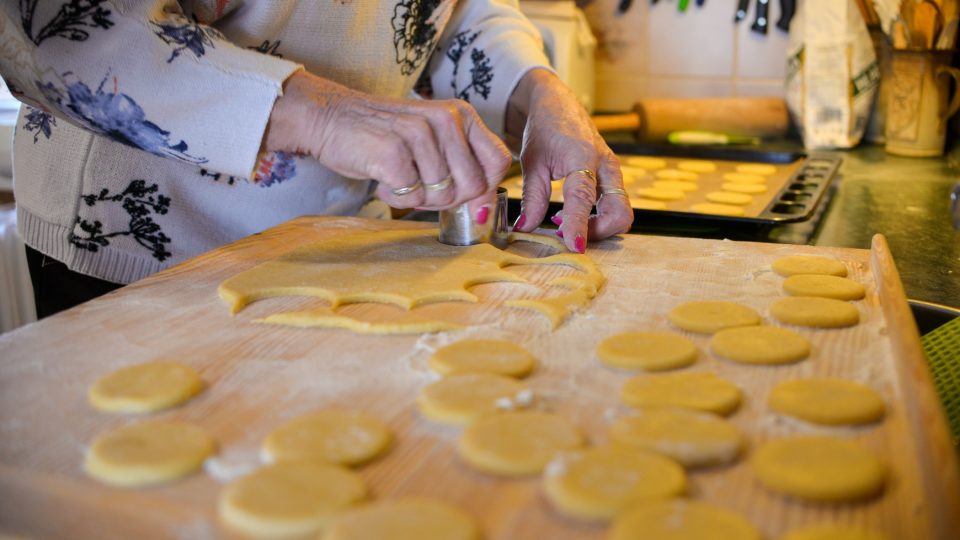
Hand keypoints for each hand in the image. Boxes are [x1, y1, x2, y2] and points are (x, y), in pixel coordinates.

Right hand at [264, 71, 510, 214]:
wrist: (330, 117)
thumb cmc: (384, 136)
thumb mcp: (432, 140)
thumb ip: (462, 166)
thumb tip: (484, 211)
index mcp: (461, 114)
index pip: (499, 161)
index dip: (485, 188)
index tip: (464, 196)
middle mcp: (445, 119)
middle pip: (473, 185)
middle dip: (448, 199)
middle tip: (420, 187)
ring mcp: (420, 134)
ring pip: (443, 195)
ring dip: (418, 198)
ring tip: (398, 178)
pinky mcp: (394, 153)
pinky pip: (412, 197)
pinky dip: (396, 199)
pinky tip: (383, 181)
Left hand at [507, 69, 632, 252]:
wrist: (559, 105)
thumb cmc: (544, 129)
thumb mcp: (532, 162)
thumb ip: (532, 198)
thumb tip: (525, 229)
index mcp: (582, 156)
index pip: (583, 199)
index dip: (579, 226)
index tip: (574, 247)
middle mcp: (605, 165)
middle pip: (619, 213)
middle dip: (597, 232)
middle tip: (565, 234)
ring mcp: (613, 171)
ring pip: (620, 212)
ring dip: (596, 227)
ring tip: (562, 223)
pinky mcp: (612, 177)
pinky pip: (614, 206)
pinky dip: (596, 218)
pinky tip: (569, 214)